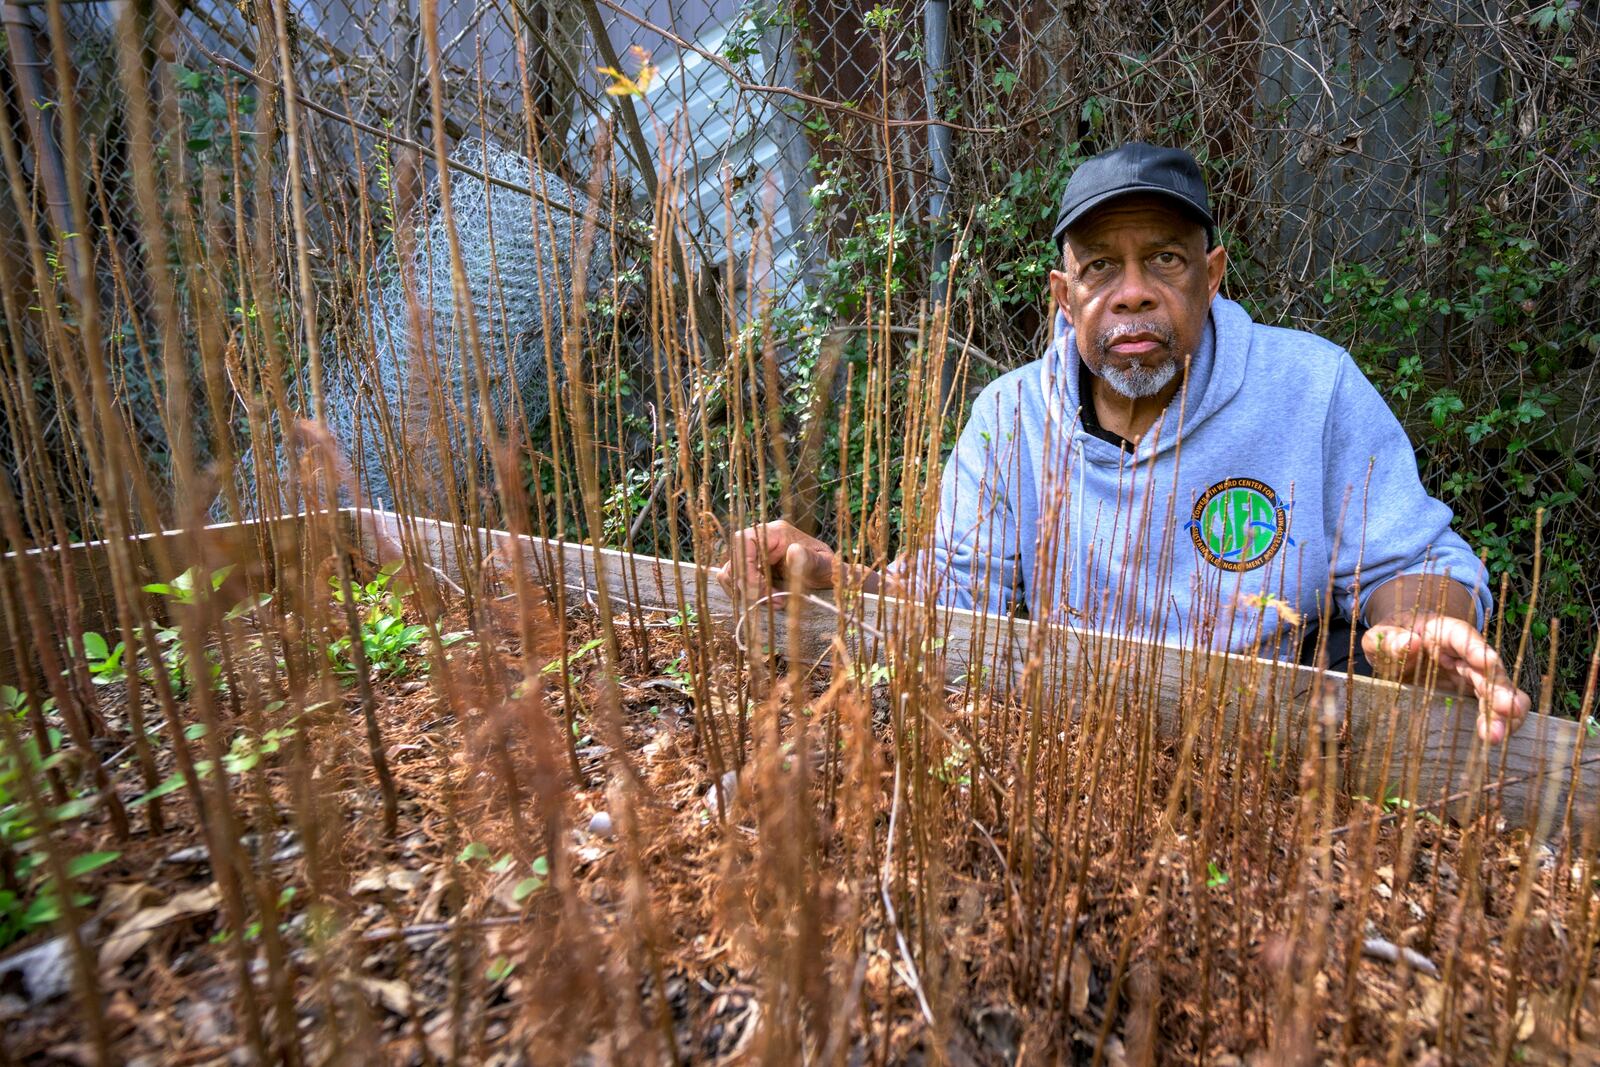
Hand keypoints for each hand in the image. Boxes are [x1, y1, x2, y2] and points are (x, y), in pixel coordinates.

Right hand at [713, 520, 837, 606]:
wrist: (827, 575)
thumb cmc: (826, 567)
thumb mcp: (822, 564)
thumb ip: (808, 558)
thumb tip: (793, 551)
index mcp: (776, 532)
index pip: (744, 541)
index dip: (745, 566)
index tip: (759, 589)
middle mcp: (761, 539)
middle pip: (735, 558)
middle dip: (748, 584)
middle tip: (771, 600)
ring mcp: (755, 554)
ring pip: (732, 572)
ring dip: (747, 591)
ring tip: (774, 602)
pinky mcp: (753, 567)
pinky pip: (736, 580)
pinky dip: (747, 593)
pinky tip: (767, 600)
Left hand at [1362, 612, 1531, 743]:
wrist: (1397, 647)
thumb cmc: (1392, 638)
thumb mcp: (1381, 637)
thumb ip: (1391, 639)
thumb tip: (1411, 641)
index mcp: (1445, 632)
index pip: (1465, 637)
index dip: (1478, 650)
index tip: (1488, 663)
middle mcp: (1466, 653)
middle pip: (1488, 669)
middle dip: (1498, 690)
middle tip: (1505, 711)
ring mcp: (1471, 675)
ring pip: (1497, 690)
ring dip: (1503, 712)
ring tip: (1497, 735)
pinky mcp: (1471, 694)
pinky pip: (1490, 707)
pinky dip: (1495, 721)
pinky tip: (1494, 738)